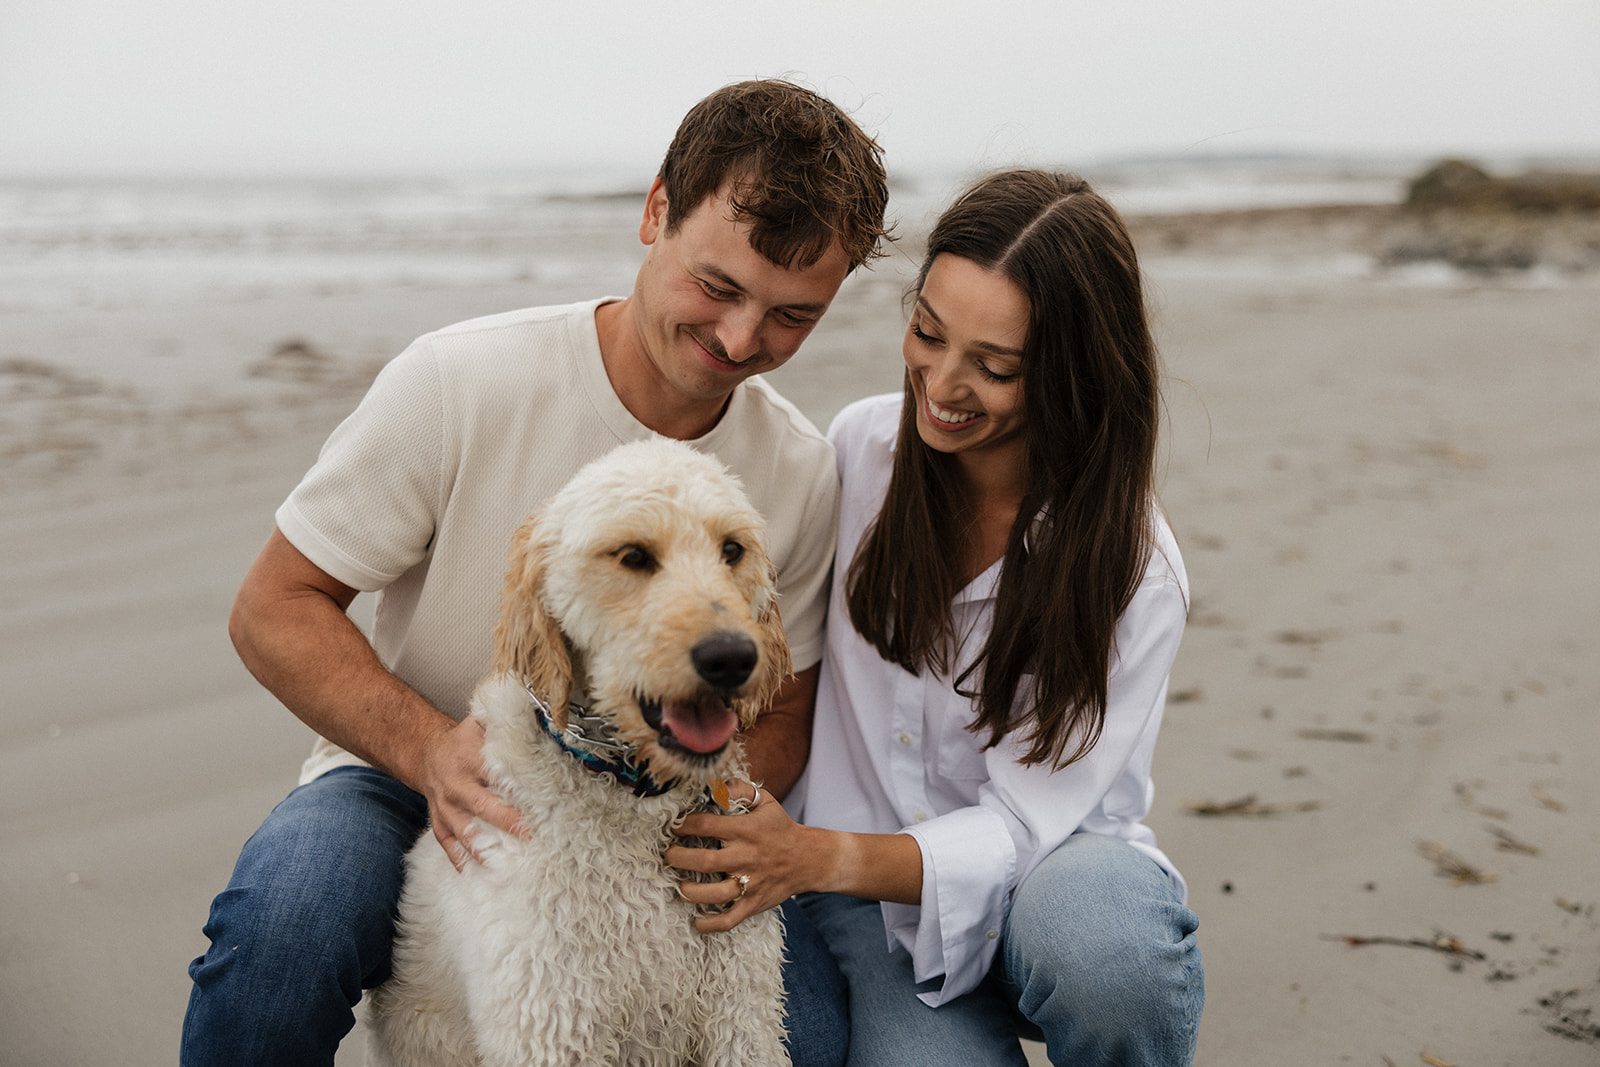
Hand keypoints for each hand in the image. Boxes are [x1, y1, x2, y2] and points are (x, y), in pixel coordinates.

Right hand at [417, 716, 528, 870]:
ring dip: (484, 849)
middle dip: (507, 822)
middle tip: (530, 835)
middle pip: (483, 806)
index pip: (496, 773)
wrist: (426, 754)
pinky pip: (448, 845)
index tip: (540, 798)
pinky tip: (476, 876)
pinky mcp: (439, 823)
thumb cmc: (463, 741)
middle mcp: (457, 785)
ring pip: (465, 831)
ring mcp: (446, 807)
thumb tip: (541, 718)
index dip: (517, 786)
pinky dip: (460, 861)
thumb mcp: (480, 724)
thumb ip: (507, 723)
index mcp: (471, 759)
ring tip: (505, 866)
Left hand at [665, 782, 824, 932]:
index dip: (684, 825)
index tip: (674, 827)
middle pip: (704, 861)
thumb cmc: (780, 828)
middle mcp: (746, 857)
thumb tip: (716, 786)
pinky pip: (729, 920)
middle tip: (669, 855)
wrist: (809, 859)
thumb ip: (740, 790)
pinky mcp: (754, 904)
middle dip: (678, 858)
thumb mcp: (765, 802)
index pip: (706, 826)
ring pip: (714, 894)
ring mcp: (750, 883)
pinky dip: (710, 924)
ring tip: (680, 886)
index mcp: (745, 830)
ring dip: (690, 892)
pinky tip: (697, 919)